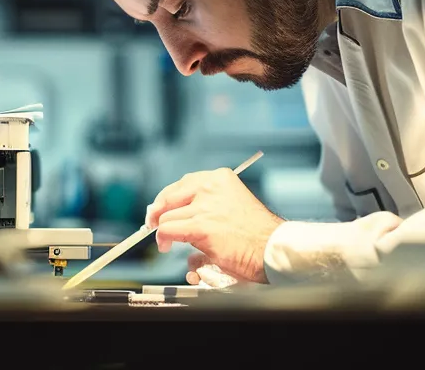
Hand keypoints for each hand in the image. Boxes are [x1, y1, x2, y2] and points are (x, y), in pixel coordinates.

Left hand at [145, 168, 283, 283]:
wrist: (271, 247)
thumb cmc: (256, 234)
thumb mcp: (232, 204)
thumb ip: (208, 203)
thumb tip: (178, 213)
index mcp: (220, 178)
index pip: (183, 183)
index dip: (167, 199)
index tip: (160, 209)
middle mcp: (211, 187)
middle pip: (169, 196)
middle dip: (158, 212)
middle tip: (153, 224)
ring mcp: (205, 206)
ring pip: (166, 215)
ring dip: (164, 230)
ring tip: (167, 242)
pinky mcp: (201, 227)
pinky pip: (167, 230)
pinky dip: (163, 240)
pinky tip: (167, 246)